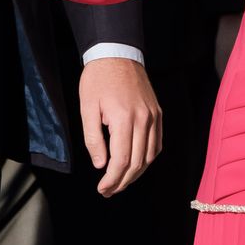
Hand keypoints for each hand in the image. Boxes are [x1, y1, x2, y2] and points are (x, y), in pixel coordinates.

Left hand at [79, 58, 161, 196]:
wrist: (117, 54)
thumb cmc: (98, 80)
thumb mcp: (87, 108)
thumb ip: (93, 139)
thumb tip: (101, 165)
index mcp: (124, 119)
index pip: (121, 160)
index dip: (111, 180)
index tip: (101, 189)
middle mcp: (144, 119)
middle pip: (137, 162)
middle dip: (122, 181)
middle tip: (108, 191)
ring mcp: (154, 116)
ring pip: (150, 156)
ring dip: (136, 173)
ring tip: (121, 181)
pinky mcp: (158, 112)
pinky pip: (157, 143)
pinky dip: (148, 158)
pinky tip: (136, 164)